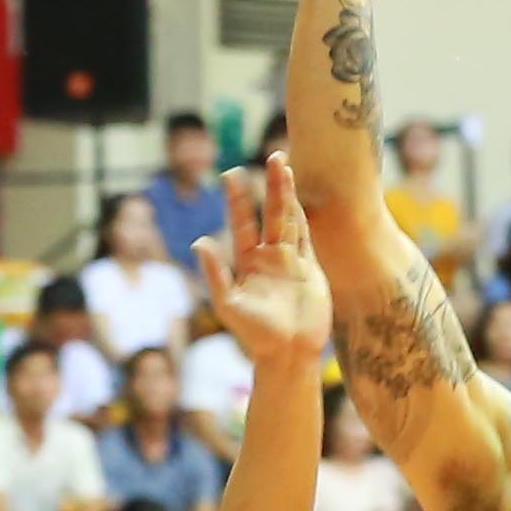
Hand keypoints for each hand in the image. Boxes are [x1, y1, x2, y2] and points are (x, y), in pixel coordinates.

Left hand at [203, 155, 332, 374]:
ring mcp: (291, 262)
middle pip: (270, 214)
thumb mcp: (229, 304)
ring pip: (290, 220)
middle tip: (273, 156)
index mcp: (247, 263)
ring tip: (287, 166)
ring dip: (289, 195)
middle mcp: (269, 258)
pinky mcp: (311, 271)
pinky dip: (304, 217)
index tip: (231, 174)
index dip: (238, 199)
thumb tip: (199, 241)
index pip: (243, 223)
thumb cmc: (254, 335)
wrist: (288, 354)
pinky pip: (307, 238)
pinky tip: (301, 198)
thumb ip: (215, 273)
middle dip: (271, 185)